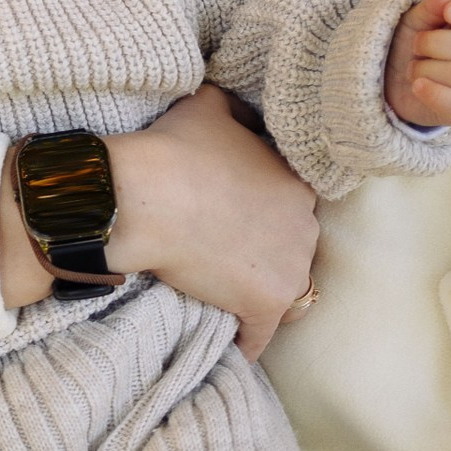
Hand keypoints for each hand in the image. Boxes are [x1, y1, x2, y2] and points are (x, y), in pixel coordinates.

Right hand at [107, 88, 317, 360]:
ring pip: (290, 295)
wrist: (145, 198)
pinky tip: (231, 345)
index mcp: (296, 181)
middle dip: (270, 253)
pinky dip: (245, 341)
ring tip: (234, 300)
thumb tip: (243, 110)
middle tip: (229, 255)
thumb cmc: (174, 149)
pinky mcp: (264, 305)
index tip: (240, 218)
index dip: (267, 212)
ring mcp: (289, 269)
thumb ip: (236, 108)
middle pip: (295, 249)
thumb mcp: (210, 105)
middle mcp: (305, 226)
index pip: (293, 205)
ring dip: (266, 297)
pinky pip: (260, 335)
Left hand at [384, 0, 450, 127]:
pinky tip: (416, 85)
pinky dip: (430, 91)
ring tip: (414, 66)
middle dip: (432, 43)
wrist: (392, 80)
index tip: (448, 11)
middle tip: (416, 44)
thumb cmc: (414, 42)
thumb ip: (434, 3)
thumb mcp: (418, 18)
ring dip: (424, 67)